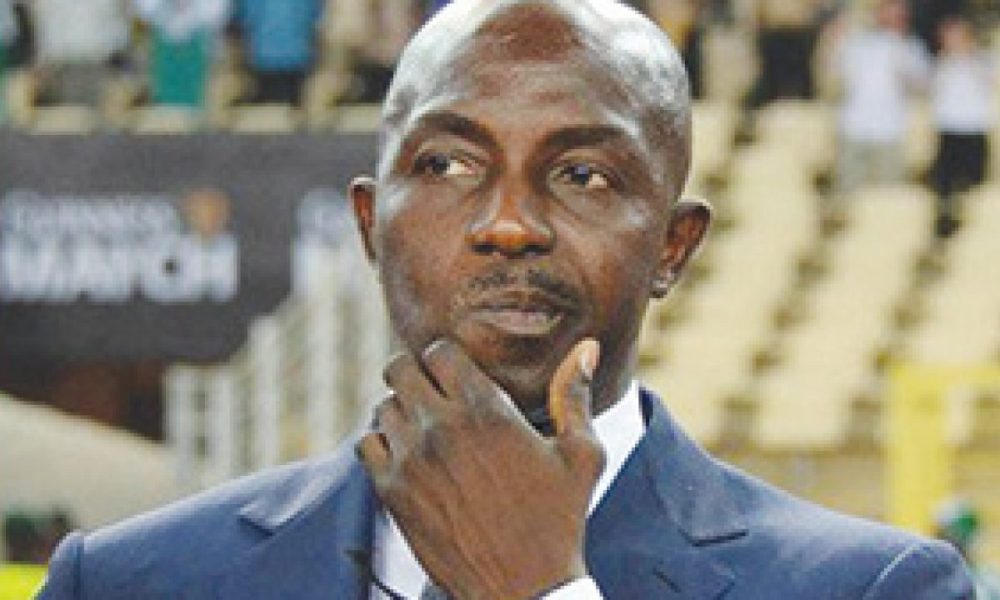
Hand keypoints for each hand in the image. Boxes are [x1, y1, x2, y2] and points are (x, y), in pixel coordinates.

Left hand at [357, 338, 605, 599]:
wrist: (524, 588)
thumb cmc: (559, 520)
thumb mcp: (581, 456)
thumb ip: (574, 395)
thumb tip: (586, 348)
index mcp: (486, 410)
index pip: (438, 351)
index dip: (445, 357)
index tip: (454, 372)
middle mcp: (442, 427)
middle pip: (397, 368)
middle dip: (414, 374)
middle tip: (430, 391)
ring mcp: (413, 459)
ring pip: (382, 406)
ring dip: (399, 410)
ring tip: (422, 427)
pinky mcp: (393, 492)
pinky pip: (366, 445)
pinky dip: (380, 443)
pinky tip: (405, 454)